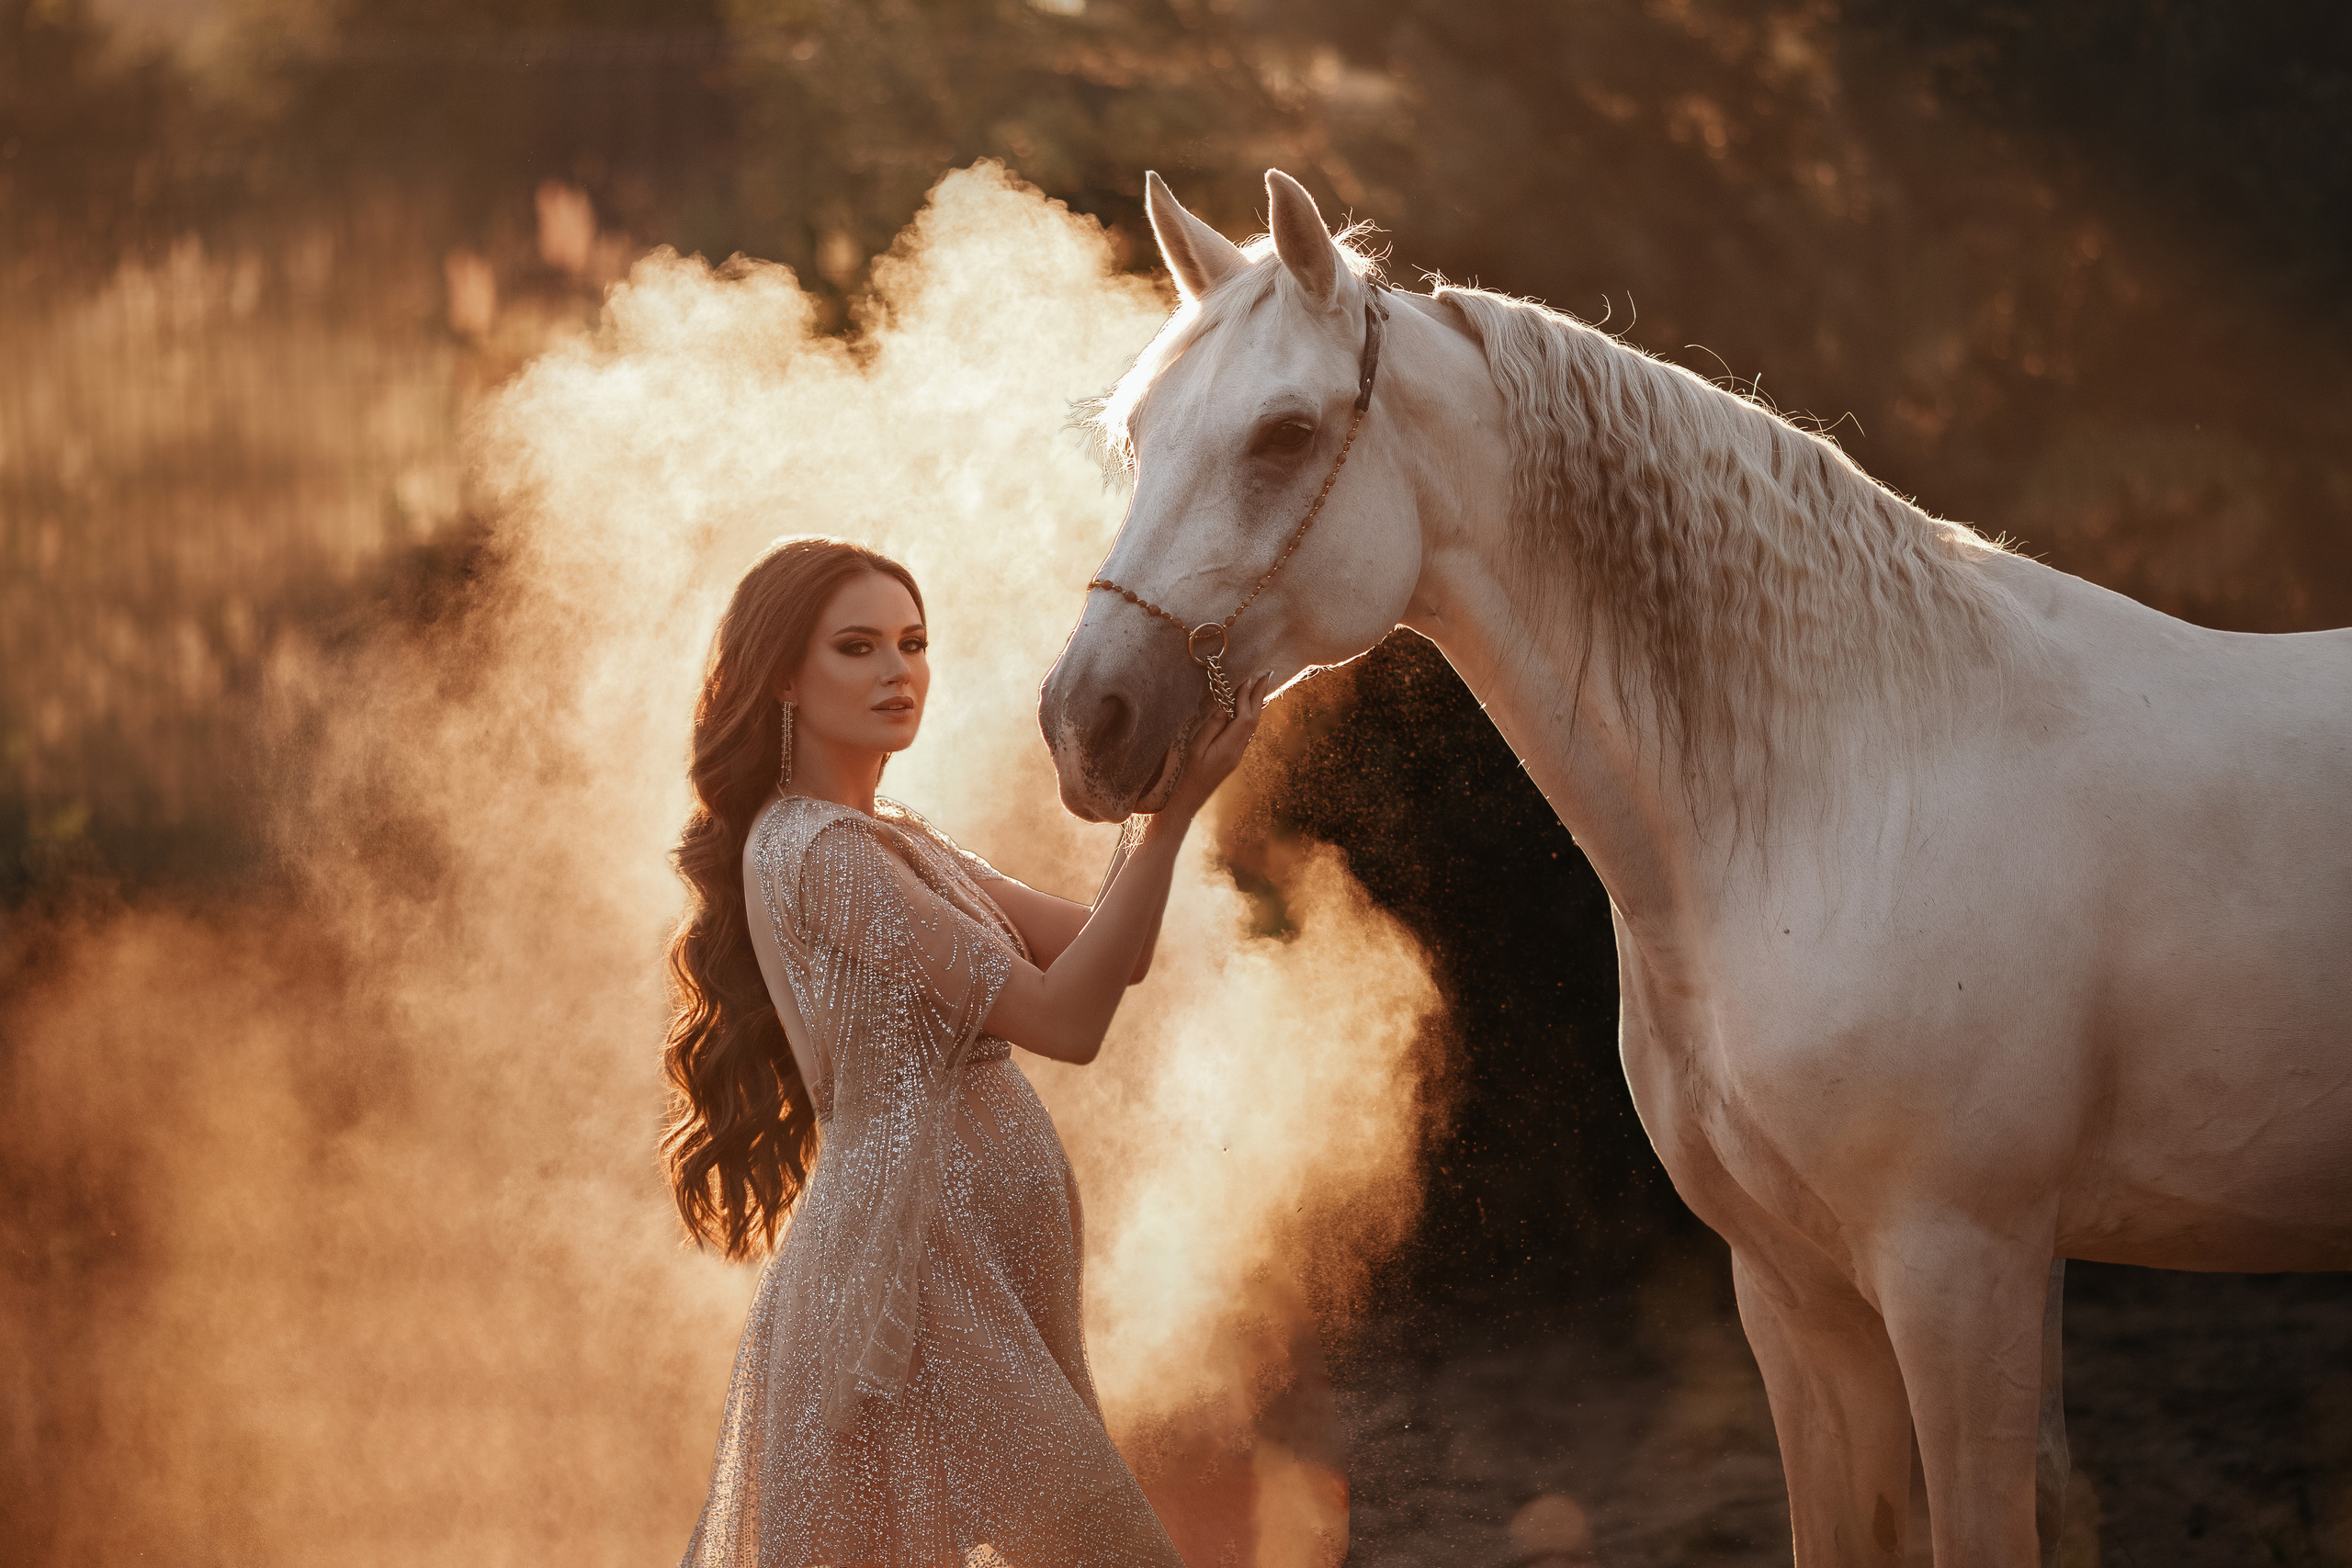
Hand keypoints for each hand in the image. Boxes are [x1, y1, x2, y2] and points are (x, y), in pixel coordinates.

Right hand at [1160, 671, 1271, 820]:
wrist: (1186, 801)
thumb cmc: (1185, 775)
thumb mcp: (1194, 748)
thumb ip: (1211, 727)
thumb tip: (1225, 707)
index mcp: (1227, 748)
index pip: (1244, 717)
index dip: (1247, 697)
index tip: (1249, 678)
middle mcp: (1236, 752)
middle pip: (1253, 720)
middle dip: (1259, 696)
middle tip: (1265, 674)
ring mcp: (1235, 756)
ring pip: (1251, 726)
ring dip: (1256, 705)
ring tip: (1260, 687)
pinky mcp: (1231, 758)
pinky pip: (1245, 733)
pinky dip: (1249, 716)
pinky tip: (1249, 709)